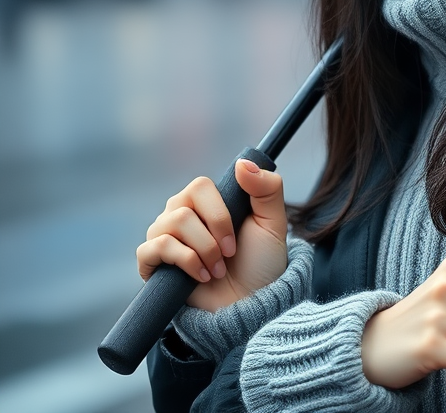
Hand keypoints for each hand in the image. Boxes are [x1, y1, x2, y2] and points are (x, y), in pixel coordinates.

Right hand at [136, 159, 287, 311]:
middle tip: (227, 255)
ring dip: (202, 251)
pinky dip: (184, 262)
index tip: (235, 239)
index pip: (199, 186)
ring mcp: (164, 237)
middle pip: (183, 207)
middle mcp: (181, 214)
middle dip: (211, 236)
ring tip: (216, 270)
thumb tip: (242, 163)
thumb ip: (267, 188)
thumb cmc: (260, 262)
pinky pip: (153, 248)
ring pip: (172, 225)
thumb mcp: (273, 222)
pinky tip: (201, 277)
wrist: (249, 304)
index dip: (218, 214)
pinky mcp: (151, 263)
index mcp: (207, 201)